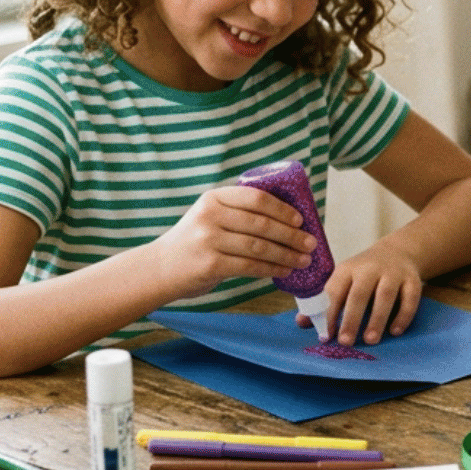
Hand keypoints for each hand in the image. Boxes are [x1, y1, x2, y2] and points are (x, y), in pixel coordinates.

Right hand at [149, 186, 313, 298]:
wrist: (160, 268)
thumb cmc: (194, 242)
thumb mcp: (209, 217)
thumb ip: (237, 214)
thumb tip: (288, 222)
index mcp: (214, 198)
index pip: (256, 198)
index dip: (282, 209)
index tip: (300, 219)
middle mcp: (210, 215)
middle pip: (261, 223)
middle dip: (291, 234)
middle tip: (310, 243)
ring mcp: (208, 240)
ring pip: (259, 246)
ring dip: (286, 254)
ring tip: (303, 260)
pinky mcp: (210, 264)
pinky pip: (250, 266)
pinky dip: (271, 269)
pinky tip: (284, 271)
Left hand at [312, 243, 424, 344]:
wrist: (398, 251)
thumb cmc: (364, 273)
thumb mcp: (343, 280)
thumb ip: (325, 301)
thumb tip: (301, 323)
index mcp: (347, 269)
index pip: (335, 291)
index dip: (329, 314)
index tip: (325, 336)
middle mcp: (370, 269)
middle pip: (359, 294)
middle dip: (351, 319)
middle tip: (346, 342)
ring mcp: (393, 273)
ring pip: (385, 296)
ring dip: (377, 319)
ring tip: (370, 340)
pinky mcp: (412, 279)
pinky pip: (410, 298)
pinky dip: (403, 315)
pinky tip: (395, 331)